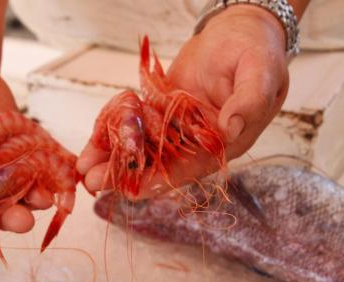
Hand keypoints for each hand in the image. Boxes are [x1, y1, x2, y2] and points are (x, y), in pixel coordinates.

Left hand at [77, 5, 288, 196]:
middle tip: (94, 182)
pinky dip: (111, 137)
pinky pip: (134, 128)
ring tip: (83, 169)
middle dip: (126, 175)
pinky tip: (89, 147)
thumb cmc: (257, 51)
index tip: (135, 189)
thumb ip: (249, 101)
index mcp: (226, 142)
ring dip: (113, 161)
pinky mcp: (160, 113)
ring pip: (141, 150)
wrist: (240, 29)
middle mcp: (198, 142)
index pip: (192, 168)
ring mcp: (176, 129)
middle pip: (160, 165)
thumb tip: (231, 130)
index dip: (163, 179)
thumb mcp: (260, 71)